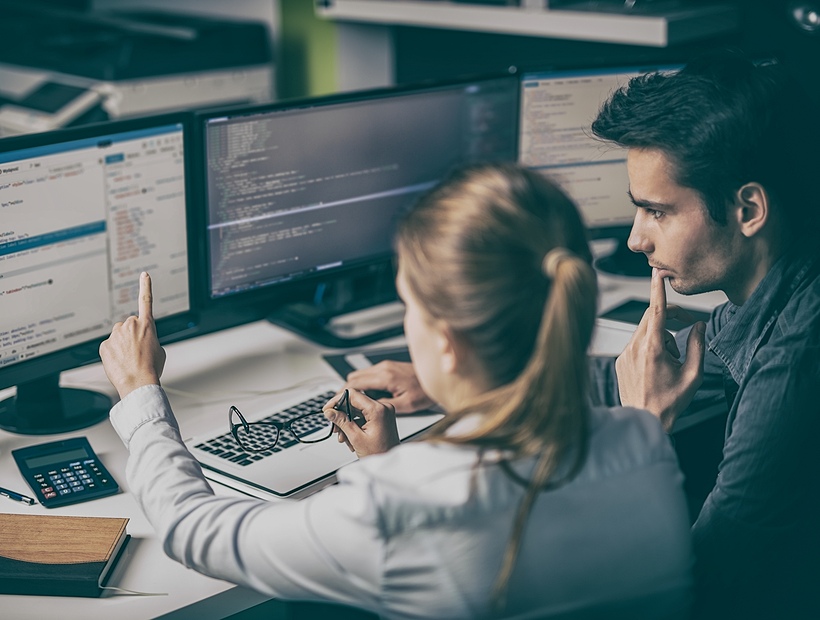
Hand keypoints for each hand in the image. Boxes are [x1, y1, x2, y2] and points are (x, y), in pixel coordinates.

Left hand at [99, 272, 165, 399]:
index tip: (144, 275)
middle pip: (129, 325)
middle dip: (132, 335)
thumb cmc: (151, 368)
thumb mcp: (159, 350)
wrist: (138, 382)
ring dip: (122, 344)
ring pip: (118, 335)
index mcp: (147, 325)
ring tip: (130, 359)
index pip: (146, 300)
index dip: (146, 286)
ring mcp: (116, 334)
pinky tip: (120, 362)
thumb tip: (139, 341)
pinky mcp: (104, 345)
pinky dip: (113, 353)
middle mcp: (130, 325)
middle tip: (138, 351)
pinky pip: (109, 346)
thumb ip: (149, 338)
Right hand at [323, 389, 399, 457]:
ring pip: (357, 410)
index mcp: (378, 410)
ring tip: (342, 437)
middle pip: (355, 402)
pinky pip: (363, 416)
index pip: (353, 394)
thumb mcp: (356, 438)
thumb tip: (330, 411)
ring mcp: (383, 412)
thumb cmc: (380, 454)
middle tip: (334, 427)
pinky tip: (350, 437)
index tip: (328, 409)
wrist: (390, 464)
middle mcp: (383, 407)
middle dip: (342, 415)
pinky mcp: (382, 418)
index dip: (337, 400)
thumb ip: (342, 421)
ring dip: (347, 422)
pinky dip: (354, 425)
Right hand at [345, 361, 434, 413]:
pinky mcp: (388, 367)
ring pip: (360, 374)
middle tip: (343, 405)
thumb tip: (367, 409)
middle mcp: (383, 368)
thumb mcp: (405, 405)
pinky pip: (369, 374)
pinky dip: (364, 384)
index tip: (336, 403)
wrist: (438, 377)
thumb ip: (383, 406)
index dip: (342, 394)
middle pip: (353, 377)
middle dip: (346, 391)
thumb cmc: (425, 391)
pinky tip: (369, 396)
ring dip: (355, 387)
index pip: (355, 383)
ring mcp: (385, 366)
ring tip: (355, 403)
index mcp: (385, 377)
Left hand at [615, 268, 705, 431]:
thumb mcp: (693, 375)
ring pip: (645, 330)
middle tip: (687, 325)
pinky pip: (637, 343)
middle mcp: (634, 347)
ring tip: (673, 359)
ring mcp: (625, 354)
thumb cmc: (670, 402)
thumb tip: (699, 325)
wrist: (645, 420)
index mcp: (652, 348)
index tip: (657, 273)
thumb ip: (698, 346)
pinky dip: (650, 346)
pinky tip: (658, 366)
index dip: (657, 289)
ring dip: (662, 335)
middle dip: (670, 316)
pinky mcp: (620, 360)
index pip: (655, 310)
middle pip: (651, 317)